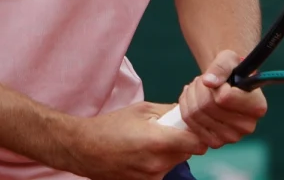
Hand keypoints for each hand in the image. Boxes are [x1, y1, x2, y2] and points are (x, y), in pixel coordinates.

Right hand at [58, 101, 207, 179]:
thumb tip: (188, 111)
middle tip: (165, 130)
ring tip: (148, 142)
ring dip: (169, 152)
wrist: (85, 149)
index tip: (193, 126)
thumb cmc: (110, 126)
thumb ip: (168, 112)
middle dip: (182, 140)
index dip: (199, 133)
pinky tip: (140, 153)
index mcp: (159, 141)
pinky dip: (157, 161)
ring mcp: (152, 177)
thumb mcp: (141, 110)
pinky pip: (161, 171)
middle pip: (188, 152)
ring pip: (175, 162)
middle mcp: (159, 163)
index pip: (198, 143)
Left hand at [175, 50, 267, 148]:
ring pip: (196, 113)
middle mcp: (247, 126)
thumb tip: (208, 82)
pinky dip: (186, 106)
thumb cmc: (230, 71)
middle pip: (207, 105)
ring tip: (198, 87)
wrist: (225, 85)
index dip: (217, 84)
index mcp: (257, 106)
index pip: (224, 97)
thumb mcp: (228, 59)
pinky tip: (192, 98)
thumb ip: (221, 67)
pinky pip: (190, 123)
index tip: (221, 80)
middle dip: (200, 87)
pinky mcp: (215, 142)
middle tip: (203, 80)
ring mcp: (231, 137)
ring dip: (191, 94)